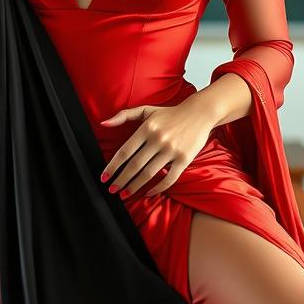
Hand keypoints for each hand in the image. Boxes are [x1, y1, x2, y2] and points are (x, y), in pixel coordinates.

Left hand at [98, 99, 215, 198]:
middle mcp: (158, 139)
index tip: (104, 177)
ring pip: (148, 173)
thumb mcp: (146, 110)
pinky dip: (157, 188)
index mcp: (147, 127)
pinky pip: (169, 178)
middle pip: (134, 165)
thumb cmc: (170, 113)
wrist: (200, 113)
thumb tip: (103, 123)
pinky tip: (148, 193)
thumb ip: (124, 115)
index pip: (125, 151)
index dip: (112, 167)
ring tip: (125, 193)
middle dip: (120, 180)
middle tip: (112, 189)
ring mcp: (171, 150)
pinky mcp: (184, 159)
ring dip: (134, 186)